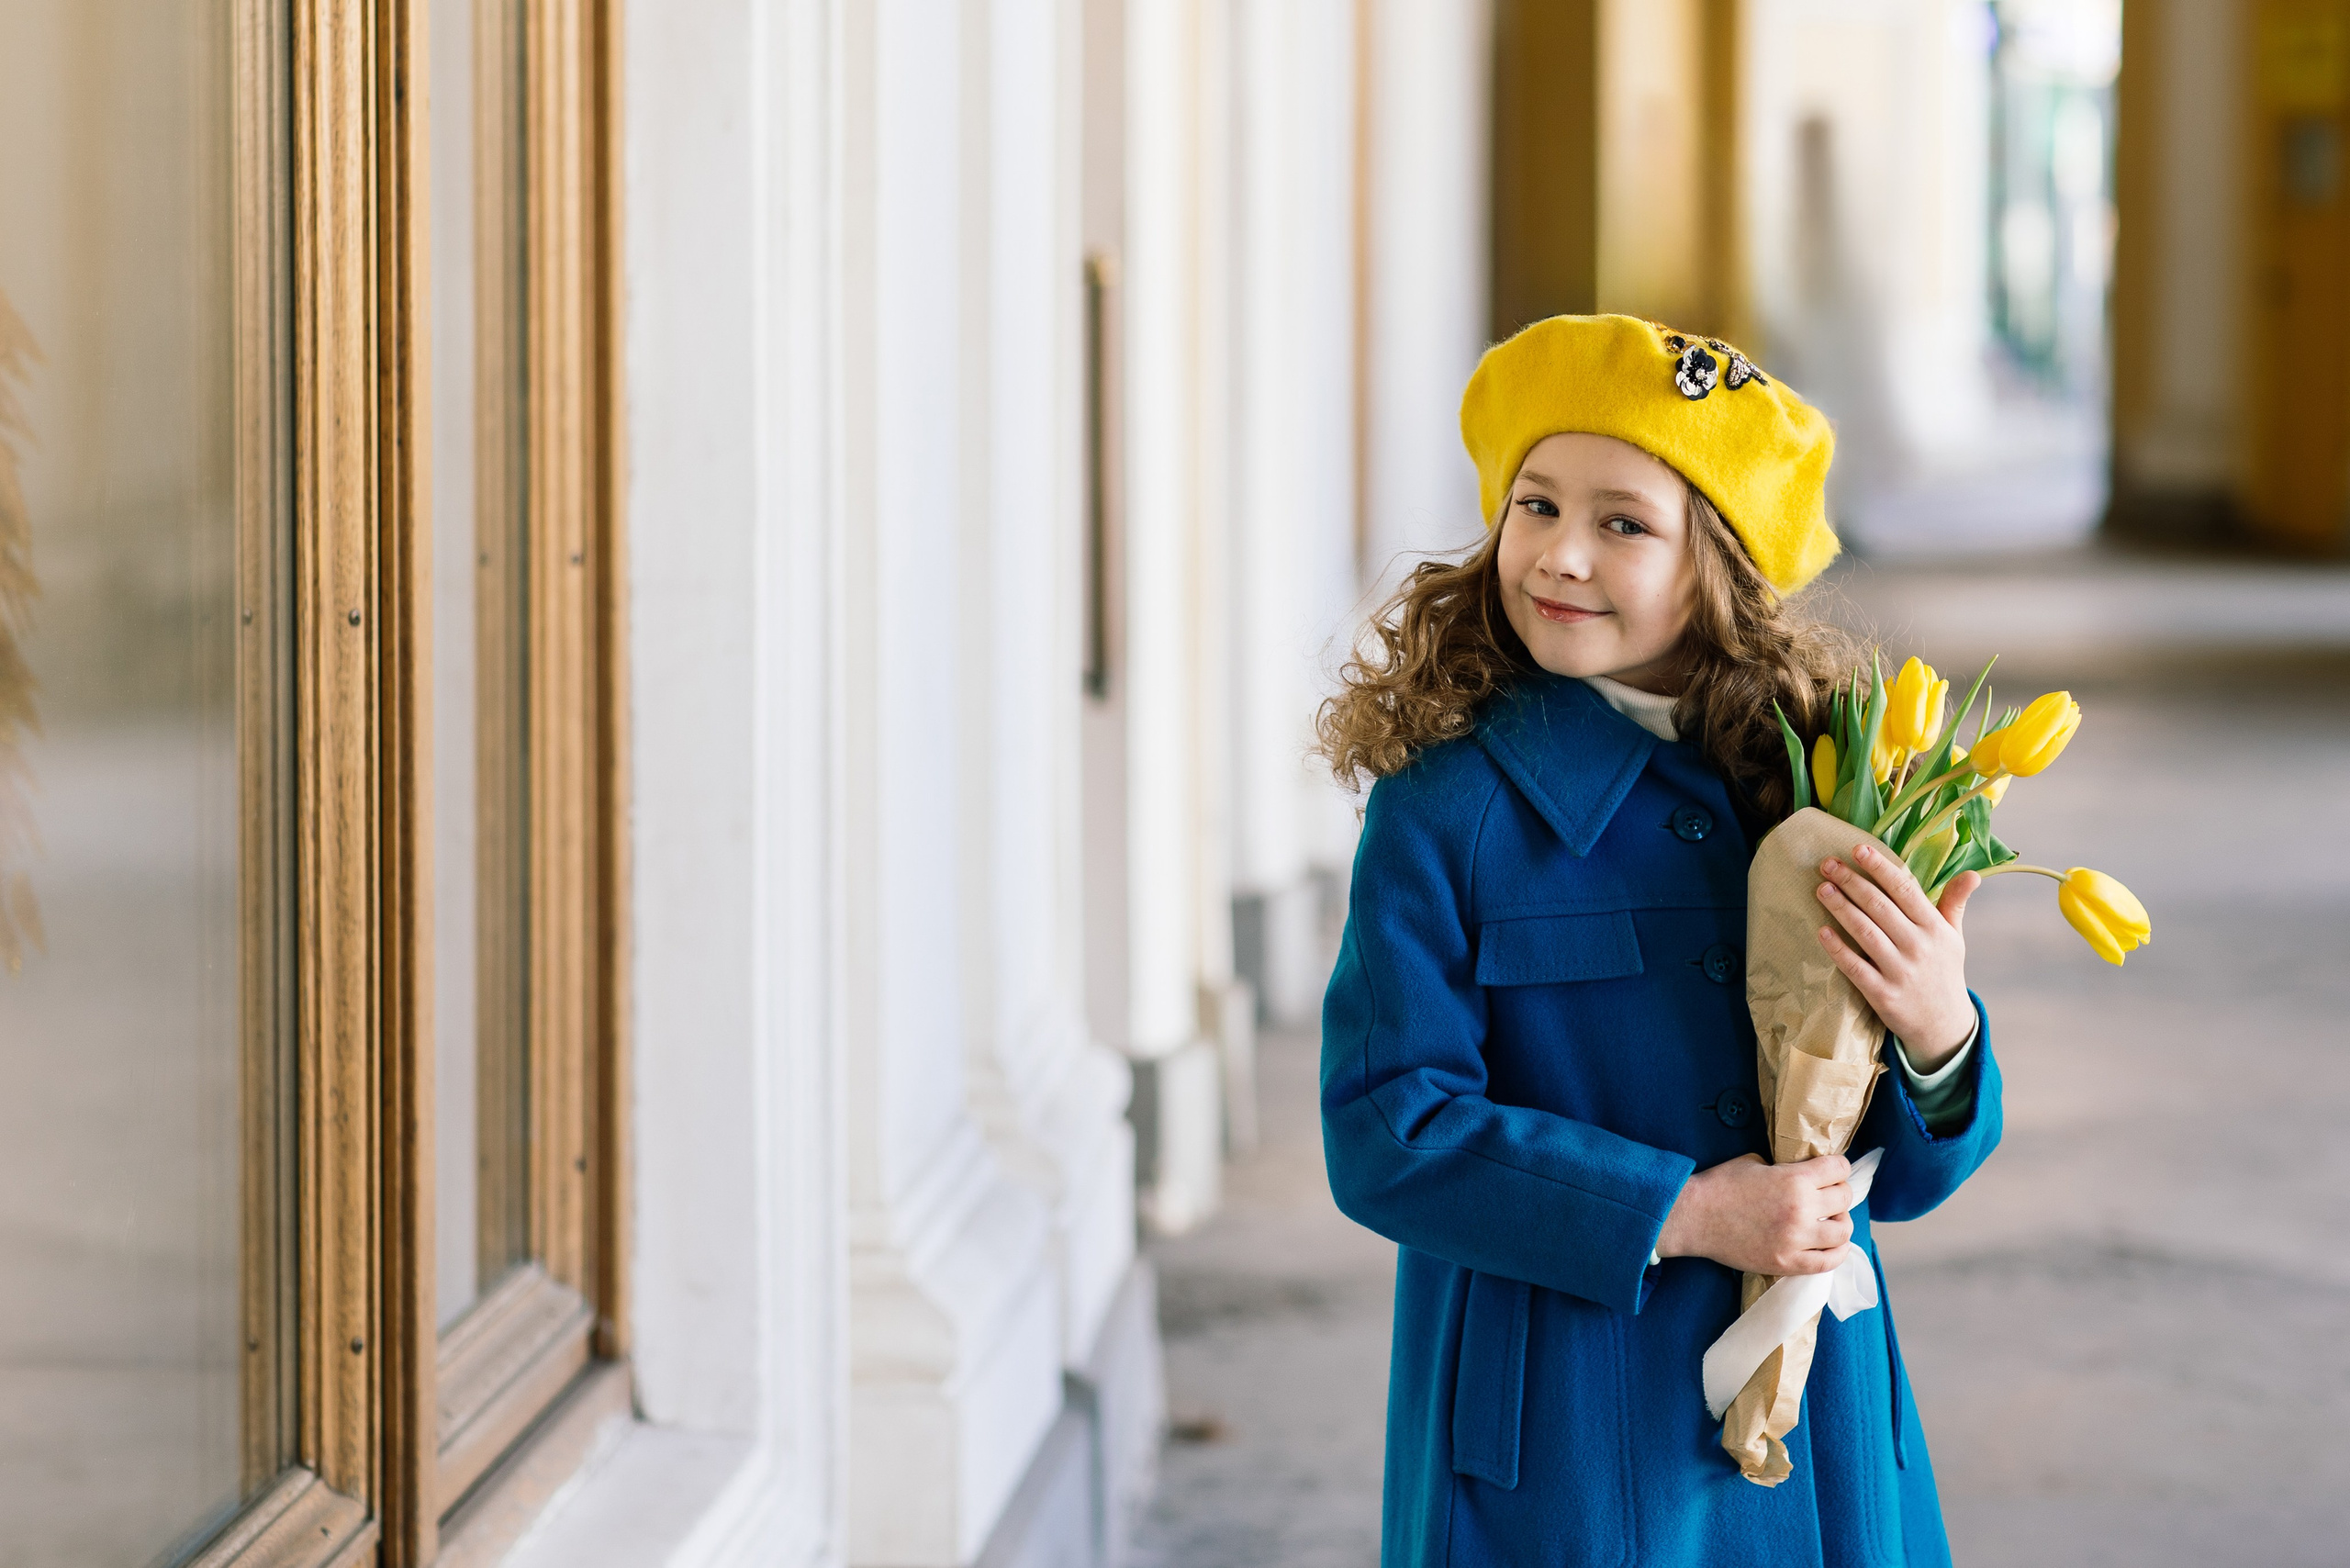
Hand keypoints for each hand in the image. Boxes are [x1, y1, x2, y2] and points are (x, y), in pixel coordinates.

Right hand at [1655, 1153, 1854, 1275]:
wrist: (1694, 1218)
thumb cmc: (1720, 1186)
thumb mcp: (1755, 1163)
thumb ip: (1786, 1169)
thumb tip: (1806, 1177)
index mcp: (1794, 1180)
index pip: (1839, 1169)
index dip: (1837, 1166)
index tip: (1832, 1170)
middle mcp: (1801, 1210)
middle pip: (1844, 1198)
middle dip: (1838, 1191)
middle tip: (1828, 1194)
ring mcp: (1795, 1240)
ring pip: (1842, 1231)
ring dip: (1839, 1222)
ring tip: (1828, 1220)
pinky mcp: (1787, 1263)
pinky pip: (1828, 1262)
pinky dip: (1837, 1252)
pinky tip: (1832, 1244)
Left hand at [1815, 841, 1977, 1071]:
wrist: (1943, 1025)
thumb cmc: (1943, 973)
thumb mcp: (1954, 938)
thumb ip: (1954, 903)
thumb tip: (1972, 874)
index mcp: (1936, 928)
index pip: (1906, 890)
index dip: (1881, 868)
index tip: (1858, 849)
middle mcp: (1919, 947)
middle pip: (1880, 906)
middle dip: (1852, 882)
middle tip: (1827, 864)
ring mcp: (1901, 971)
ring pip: (1865, 932)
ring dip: (1841, 908)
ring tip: (1821, 888)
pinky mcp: (1883, 994)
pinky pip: (1855, 967)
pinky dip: (1838, 948)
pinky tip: (1821, 931)